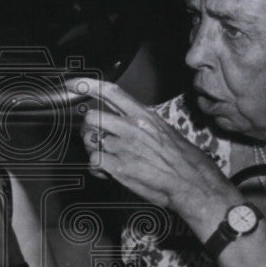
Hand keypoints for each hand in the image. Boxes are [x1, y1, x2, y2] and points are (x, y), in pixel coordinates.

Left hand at [66, 78, 241, 234]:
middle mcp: (130, 128)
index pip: (111, 92)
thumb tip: (129, 123)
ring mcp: (122, 147)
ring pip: (90, 141)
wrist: (191, 182)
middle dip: (90, 128)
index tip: (74, 84)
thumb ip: (143, 125)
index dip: (88, 85)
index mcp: (144, 116)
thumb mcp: (167, 131)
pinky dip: (96, 168)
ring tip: (107, 158)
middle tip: (97, 137)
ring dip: (94, 149)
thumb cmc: (185, 160)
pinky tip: (107, 171)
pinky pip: (93, 161)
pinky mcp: (117, 167)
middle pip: (92, 117)